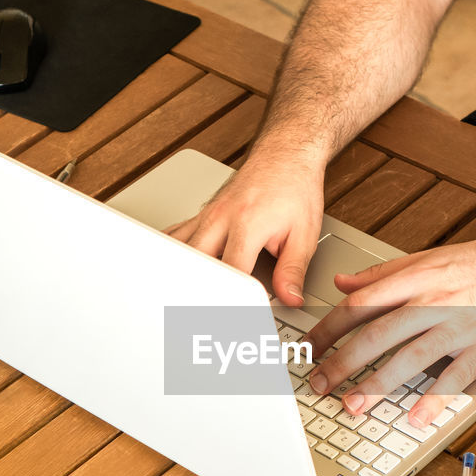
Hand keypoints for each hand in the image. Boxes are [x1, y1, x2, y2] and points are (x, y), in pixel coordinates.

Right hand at [166, 155, 323, 305]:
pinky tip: (170, 272)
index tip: (234, 320)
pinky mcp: (201, 214)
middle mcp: (220, 219)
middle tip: (198, 320)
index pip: (231, 274)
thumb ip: (293, 270)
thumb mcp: (304, 233)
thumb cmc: (295, 188)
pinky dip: (173, 255)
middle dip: (197, 293)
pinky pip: (176, 236)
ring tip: (179, 302)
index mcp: (247, 225)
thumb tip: (290, 298)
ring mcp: (207, 216)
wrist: (284, 154)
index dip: (232, 302)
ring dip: (181, 275)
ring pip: (179, 251)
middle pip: (195, 265)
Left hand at [303, 232, 475, 428]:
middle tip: (320, 385)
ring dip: (377, 385)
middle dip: (343, 362)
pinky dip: (434, 400)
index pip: (361, 304)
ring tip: (353, 406)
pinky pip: (455, 377)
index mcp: (418, 278)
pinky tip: (415, 417)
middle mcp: (435, 301)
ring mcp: (460, 326)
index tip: (310, 349)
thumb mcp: (430, 258)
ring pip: (410, 358)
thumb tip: (345, 283)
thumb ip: (385, 274)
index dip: (330, 328)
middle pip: (378, 334)